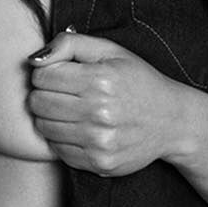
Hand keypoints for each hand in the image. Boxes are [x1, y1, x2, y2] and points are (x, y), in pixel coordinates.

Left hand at [25, 30, 196, 174]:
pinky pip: (58, 150)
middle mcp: (100, 112)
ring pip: (44, 128)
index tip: (60, 75)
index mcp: (101, 79)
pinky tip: (80, 129)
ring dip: (51, 118)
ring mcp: (99, 141)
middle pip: (38, 103)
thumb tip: (35, 59)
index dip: (46, 73)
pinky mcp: (99, 163)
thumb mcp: (111, 51)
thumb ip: (70, 44)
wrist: (172, 121)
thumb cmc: (139, 81)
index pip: (42, 76)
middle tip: (63, 93)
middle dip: (44, 95)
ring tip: (72, 111)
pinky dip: (62, 139)